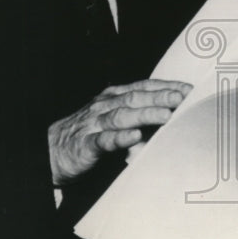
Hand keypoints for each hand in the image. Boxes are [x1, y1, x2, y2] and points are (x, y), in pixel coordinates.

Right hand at [48, 79, 191, 185]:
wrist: (50, 152)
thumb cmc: (88, 135)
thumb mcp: (115, 122)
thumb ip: (140, 119)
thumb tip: (173, 118)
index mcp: (113, 97)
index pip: (143, 87)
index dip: (166, 86)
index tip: (188, 89)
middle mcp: (105, 106)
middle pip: (136, 97)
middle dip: (160, 96)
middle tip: (182, 98)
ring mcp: (94, 124)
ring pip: (122, 115)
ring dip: (146, 114)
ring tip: (166, 115)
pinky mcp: (86, 145)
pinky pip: (104, 140)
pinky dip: (121, 137)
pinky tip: (135, 136)